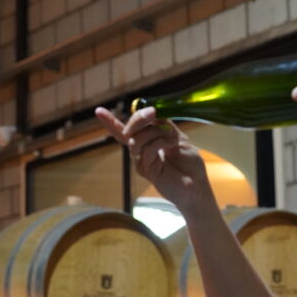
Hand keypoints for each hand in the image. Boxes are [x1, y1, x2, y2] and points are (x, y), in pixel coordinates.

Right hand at [94, 106, 210, 210]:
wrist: (197, 186)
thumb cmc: (189, 163)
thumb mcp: (178, 137)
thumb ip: (164, 126)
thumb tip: (153, 114)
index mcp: (148, 140)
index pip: (126, 130)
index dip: (111, 122)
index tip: (98, 111)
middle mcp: (141, 150)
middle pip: (129, 130)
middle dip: (139, 118)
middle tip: (152, 112)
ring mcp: (141, 161)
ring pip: (137, 138)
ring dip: (156, 132)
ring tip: (171, 139)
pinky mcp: (146, 170)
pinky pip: (146, 149)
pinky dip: (159, 142)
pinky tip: (170, 146)